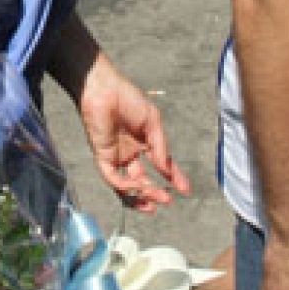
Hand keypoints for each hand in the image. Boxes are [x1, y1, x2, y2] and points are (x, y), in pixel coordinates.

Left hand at [77, 61, 191, 212]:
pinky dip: (126, 186)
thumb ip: (160, 147)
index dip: (173, 178)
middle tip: (168, 200)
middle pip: (143, 181)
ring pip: (127, 185)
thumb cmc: (128, 99)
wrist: (104, 88)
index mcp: (143, 143)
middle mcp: (129, 153)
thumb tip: (167, 170)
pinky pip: (113, 178)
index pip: (160, 166)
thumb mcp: (152, 122)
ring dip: (140, 196)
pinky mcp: (102, 156)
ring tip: (155, 201)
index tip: (186, 190)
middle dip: (155, 193)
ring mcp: (115, 156)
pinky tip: (139, 186)